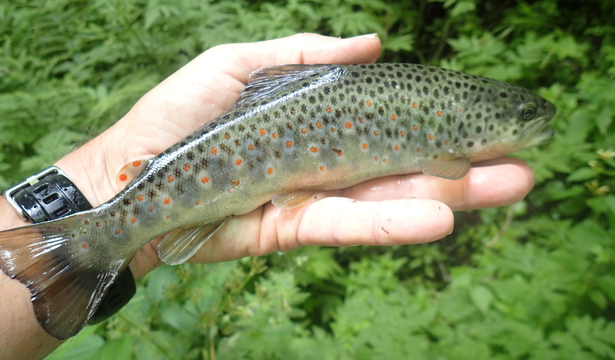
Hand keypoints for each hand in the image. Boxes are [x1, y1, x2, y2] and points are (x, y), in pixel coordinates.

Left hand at [56, 33, 534, 278]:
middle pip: (398, 163)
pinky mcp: (291, 228)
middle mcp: (321, 159)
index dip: (432, 121)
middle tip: (519, 165)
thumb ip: (304, 55)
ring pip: (385, 197)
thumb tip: (375, 44)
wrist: (128, 176)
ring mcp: (309, 195)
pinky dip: (389, 222)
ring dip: (446, 194)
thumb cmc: (177, 115)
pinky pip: (347, 224)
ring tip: (507, 189)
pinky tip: (439, 216)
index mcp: (313, 119)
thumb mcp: (237, 64)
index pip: (384, 120)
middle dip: (460, 164)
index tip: (481, 120)